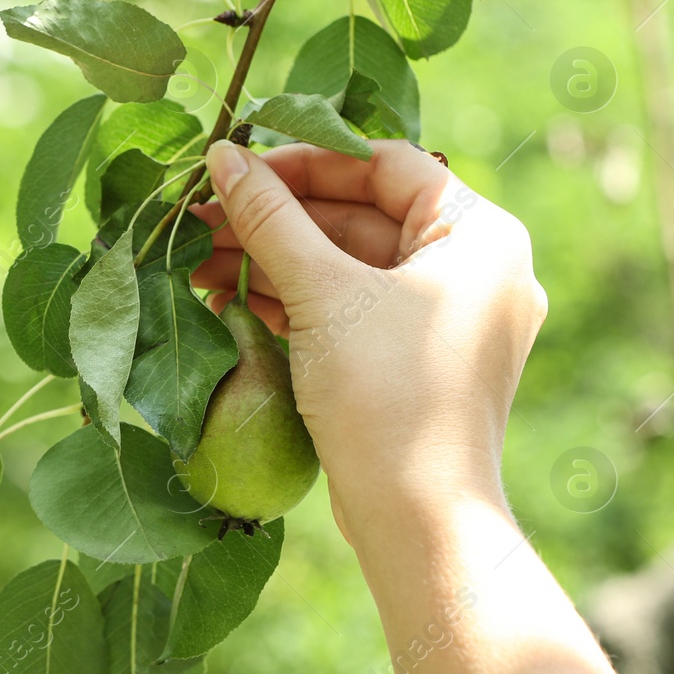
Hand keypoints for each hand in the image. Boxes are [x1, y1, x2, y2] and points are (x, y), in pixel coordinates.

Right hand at [190, 140, 546, 539]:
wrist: (418, 517)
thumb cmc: (386, 392)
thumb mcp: (323, 293)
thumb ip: (270, 218)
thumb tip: (222, 155)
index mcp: (478, 235)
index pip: (382, 166)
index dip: (304, 160)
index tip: (236, 167)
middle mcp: (472, 269)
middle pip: (358, 216)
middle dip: (274, 218)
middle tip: (199, 216)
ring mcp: (441, 320)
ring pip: (346, 266)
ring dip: (271, 260)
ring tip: (196, 260)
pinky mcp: (409, 362)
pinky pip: (348, 310)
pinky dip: (292, 301)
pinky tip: (225, 298)